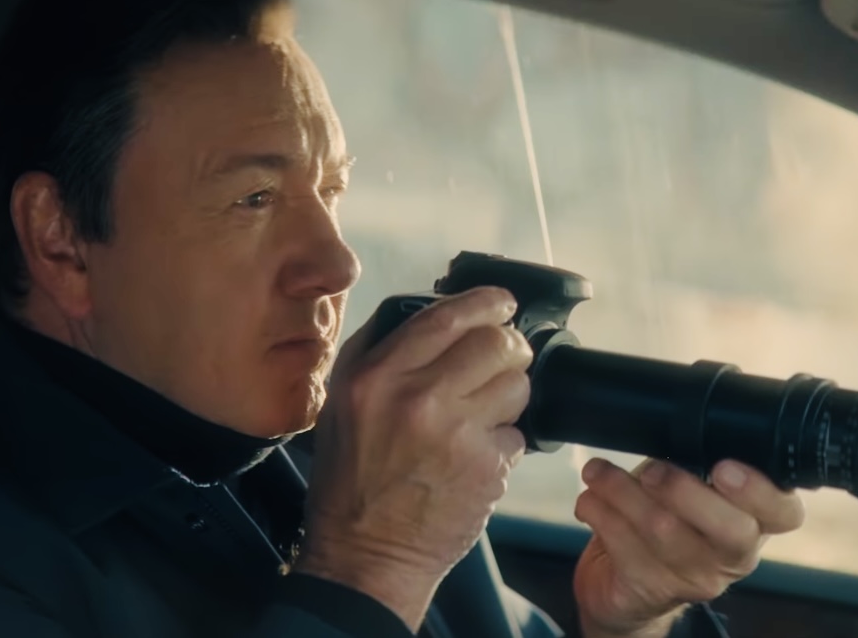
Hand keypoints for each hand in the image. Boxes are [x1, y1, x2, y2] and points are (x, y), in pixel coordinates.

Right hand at [295, 287, 531, 629]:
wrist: (365, 556)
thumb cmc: (350, 484)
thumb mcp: (340, 406)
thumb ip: (376, 353)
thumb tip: (423, 313)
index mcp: (378, 377)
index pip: (447, 317)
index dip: (486, 302)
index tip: (502, 302)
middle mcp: (419, 398)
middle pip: (495, 343)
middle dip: (509, 347)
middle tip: (505, 359)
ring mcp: (458, 434)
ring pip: (518, 385)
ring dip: (511, 394)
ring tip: (487, 413)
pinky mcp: (487, 468)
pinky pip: (518, 435)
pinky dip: (504, 443)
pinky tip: (477, 457)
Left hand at [573, 458, 805, 637]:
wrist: (627, 585)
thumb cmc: (666, 520)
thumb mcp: (691, 485)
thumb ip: (697, 459)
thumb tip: (673, 421)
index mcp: (755, 520)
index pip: (783, 512)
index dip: (759, 491)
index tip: (724, 466)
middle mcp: (735, 554)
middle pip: (730, 530)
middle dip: (684, 491)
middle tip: (651, 470)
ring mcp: (697, 578)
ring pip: (666, 533)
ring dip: (624, 493)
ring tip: (599, 472)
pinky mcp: (654, 590)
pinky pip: (627, 549)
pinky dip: (602, 515)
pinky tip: (590, 500)